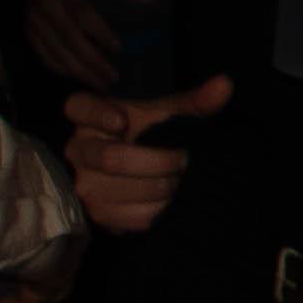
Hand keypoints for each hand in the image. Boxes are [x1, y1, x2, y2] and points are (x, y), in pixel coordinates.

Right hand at [22, 0, 159, 92]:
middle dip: (93, 61)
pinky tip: (79, 77)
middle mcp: (45, 7)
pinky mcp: (28, 32)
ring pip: (57, 52)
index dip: (101, 33)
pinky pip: (44, 56)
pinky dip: (62, 69)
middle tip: (114, 77)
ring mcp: (33, 22)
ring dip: (80, 72)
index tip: (119, 49)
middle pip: (70, 39)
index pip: (83, 14)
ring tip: (101, 84)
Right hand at [63, 76, 231, 236]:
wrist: (147, 167)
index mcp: (88, 115)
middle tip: (184, 159)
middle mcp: (78, 149)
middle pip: (111, 158)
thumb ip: (195, 100)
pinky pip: (128, 217)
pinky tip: (171, 200)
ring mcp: (85, 184)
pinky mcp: (98, 214)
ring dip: (162, 187)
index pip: (79, 108)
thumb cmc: (153, 131)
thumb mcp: (170, 112)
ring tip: (181, 179)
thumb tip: (224, 86)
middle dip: (158, 161)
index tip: (123, 121)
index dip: (98, 115)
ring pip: (121, 191)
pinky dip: (157, 210)